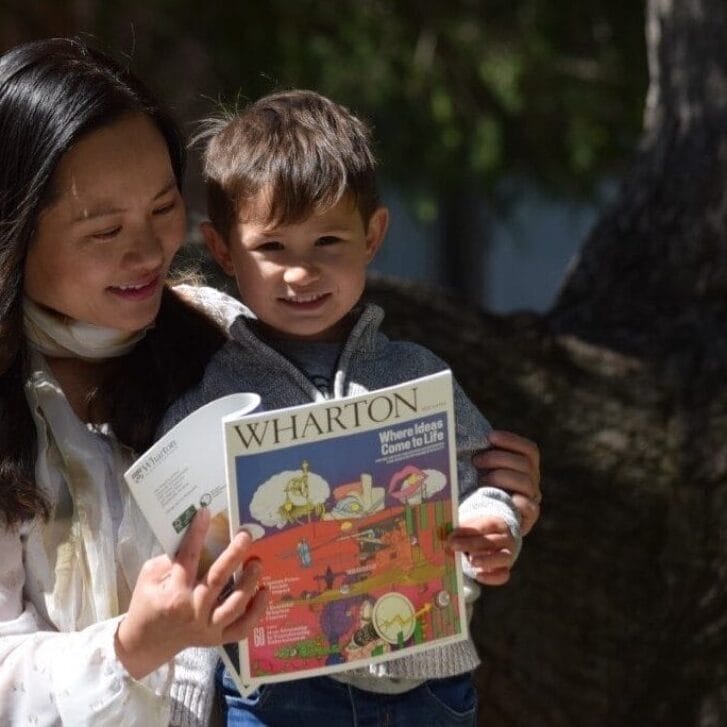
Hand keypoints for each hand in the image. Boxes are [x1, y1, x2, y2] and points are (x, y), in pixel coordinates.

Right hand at [115, 507, 267, 679]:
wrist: (144, 645)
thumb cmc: (147, 605)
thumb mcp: (149, 578)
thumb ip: (170, 560)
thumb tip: (197, 538)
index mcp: (174, 593)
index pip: (188, 557)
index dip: (197, 533)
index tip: (206, 512)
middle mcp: (193, 610)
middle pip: (218, 579)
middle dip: (234, 555)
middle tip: (245, 536)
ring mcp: (207, 627)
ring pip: (234, 604)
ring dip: (249, 582)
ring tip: (257, 562)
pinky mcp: (217, 639)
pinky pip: (242, 627)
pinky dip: (257, 612)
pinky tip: (265, 592)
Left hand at [448, 515, 515, 585]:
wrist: (498, 539)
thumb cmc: (480, 532)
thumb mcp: (472, 526)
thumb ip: (459, 531)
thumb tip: (441, 536)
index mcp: (496, 524)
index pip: (482, 526)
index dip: (466, 531)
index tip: (450, 535)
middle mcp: (505, 539)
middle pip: (490, 541)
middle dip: (470, 544)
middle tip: (453, 546)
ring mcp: (508, 555)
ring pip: (502, 557)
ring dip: (486, 560)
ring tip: (471, 561)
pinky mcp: (506, 569)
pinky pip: (503, 575)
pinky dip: (492, 578)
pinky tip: (478, 576)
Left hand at [472, 430, 540, 535]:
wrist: (476, 526)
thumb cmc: (472, 492)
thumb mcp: (477, 472)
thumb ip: (479, 456)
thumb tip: (460, 435)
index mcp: (525, 468)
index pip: (529, 450)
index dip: (512, 441)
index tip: (490, 437)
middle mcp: (531, 483)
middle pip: (525, 464)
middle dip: (498, 458)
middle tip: (476, 460)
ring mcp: (531, 501)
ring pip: (527, 482)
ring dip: (502, 476)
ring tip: (481, 480)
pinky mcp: (527, 520)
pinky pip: (531, 508)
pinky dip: (520, 502)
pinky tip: (506, 497)